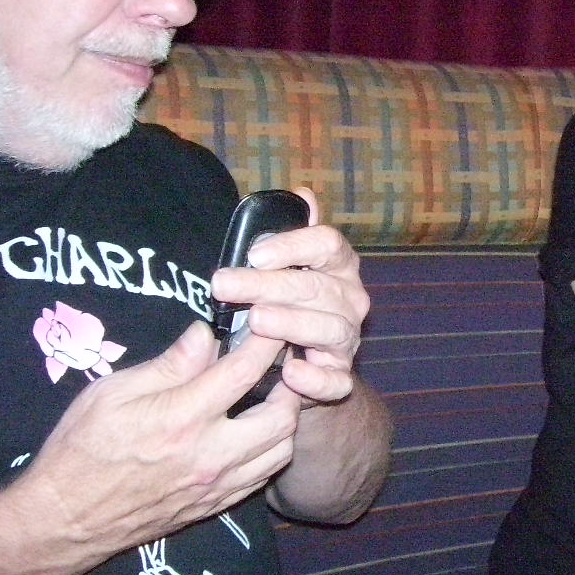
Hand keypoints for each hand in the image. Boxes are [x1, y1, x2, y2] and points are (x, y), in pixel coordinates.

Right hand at [18, 320, 298, 556]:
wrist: (64, 520)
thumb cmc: (81, 448)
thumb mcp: (113, 392)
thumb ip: (169, 364)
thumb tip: (207, 334)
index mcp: (182, 419)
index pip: (244, 371)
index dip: (266, 341)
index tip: (273, 321)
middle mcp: (209, 455)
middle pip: (282, 416)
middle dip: (290, 383)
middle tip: (280, 364)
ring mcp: (215, 485)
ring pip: (281, 450)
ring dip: (285, 419)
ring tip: (271, 396)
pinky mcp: (214, 505)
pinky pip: (263, 476)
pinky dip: (271, 449)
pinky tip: (256, 431)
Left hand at [209, 187, 369, 407]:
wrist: (301, 361)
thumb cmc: (289, 302)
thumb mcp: (288, 266)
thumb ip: (292, 235)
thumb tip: (302, 194)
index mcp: (339, 265)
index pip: (327, 244)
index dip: (293, 245)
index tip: (254, 252)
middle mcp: (350, 299)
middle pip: (317, 286)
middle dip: (268, 285)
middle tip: (223, 285)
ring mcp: (347, 338)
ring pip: (330, 329)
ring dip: (292, 324)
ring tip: (256, 320)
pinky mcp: (340, 375)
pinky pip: (336, 380)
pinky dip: (316, 378)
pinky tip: (291, 371)